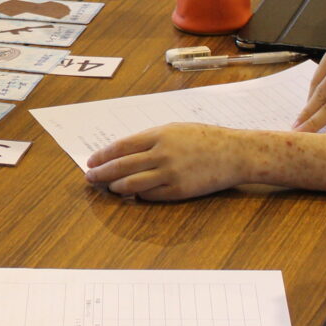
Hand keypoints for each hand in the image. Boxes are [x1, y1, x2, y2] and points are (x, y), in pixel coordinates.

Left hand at [84, 123, 255, 201]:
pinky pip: (150, 196)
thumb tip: (123, 151)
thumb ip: (149, 139)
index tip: (91, 161)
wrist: (235, 153)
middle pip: (121, 167)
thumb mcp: (174, 129)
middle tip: (90, 178)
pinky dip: (138, 195)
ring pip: (132, 184)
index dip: (102, 156)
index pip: (121, 147)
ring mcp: (170, 174)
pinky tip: (133, 194)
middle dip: (102, 173)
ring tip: (109, 187)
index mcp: (159, 135)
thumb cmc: (204, 138)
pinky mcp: (179, 191)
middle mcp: (162, 154)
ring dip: (116, 187)